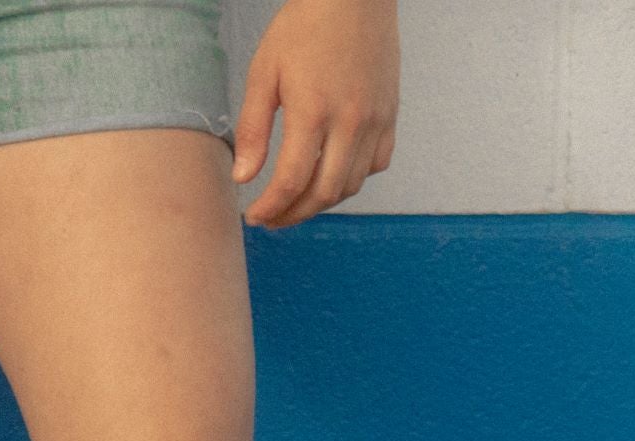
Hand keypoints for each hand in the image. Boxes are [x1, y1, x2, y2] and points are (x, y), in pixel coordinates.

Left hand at [233, 0, 399, 228]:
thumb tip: (243, 178)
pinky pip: (377, 164)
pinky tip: (331, 175)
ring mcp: (376, 120)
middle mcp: (350, 122)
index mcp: (313, 111)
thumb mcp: (264, 72)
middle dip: (294, 215)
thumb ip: (252, 129)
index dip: (271, 208)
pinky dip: (353, 179)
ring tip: (296, 201)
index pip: (291, 182)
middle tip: (272, 218)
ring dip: (321, 201)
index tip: (254, 217)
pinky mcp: (391, 114)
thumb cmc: (303, 27)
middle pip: (323, 194)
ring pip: (351, 184)